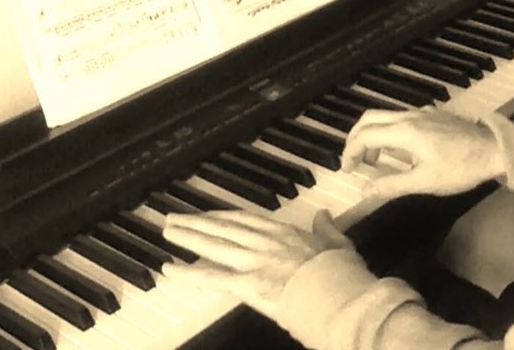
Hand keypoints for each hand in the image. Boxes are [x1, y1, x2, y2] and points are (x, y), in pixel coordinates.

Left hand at [160, 209, 352, 316]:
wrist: (344, 298)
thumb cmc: (344, 277)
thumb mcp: (339, 245)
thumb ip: (327, 229)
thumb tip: (324, 215)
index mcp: (286, 233)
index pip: (246, 220)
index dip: (222, 217)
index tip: (207, 215)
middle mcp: (266, 243)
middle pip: (223, 228)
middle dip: (197, 222)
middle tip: (175, 218)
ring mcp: (255, 262)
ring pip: (213, 245)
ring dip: (188, 237)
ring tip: (168, 231)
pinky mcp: (249, 285)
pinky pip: (212, 278)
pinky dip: (188, 273)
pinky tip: (170, 269)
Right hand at [342, 107, 504, 200]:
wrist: (496, 150)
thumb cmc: (462, 168)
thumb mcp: (425, 182)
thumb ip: (392, 186)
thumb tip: (365, 191)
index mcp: (404, 132)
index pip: (365, 136)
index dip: (350, 152)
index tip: (347, 169)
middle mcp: (409, 117)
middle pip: (369, 119)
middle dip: (355, 138)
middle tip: (353, 160)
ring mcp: (422, 113)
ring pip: (385, 117)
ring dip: (373, 135)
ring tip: (375, 160)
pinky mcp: (433, 116)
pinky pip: (401, 119)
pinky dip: (389, 132)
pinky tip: (399, 150)